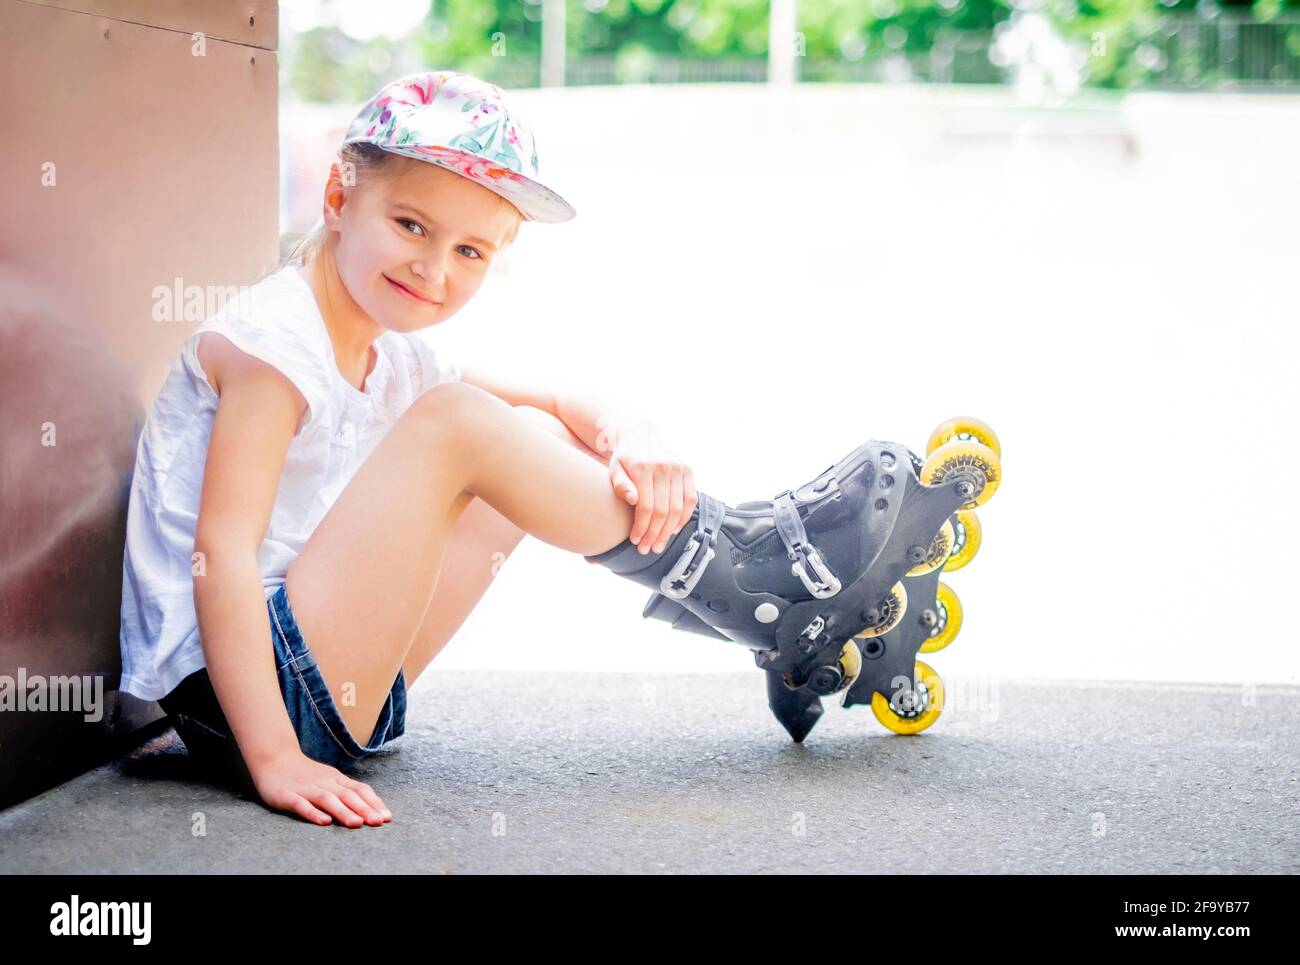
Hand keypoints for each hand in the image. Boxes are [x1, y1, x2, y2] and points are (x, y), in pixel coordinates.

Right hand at [250, 748, 391, 827]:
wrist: (274, 758)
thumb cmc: (305, 773)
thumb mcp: (329, 779)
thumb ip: (346, 792)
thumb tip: (370, 808)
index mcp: (336, 779)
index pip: (360, 790)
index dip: (374, 803)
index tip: (387, 817)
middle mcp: (325, 782)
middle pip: (348, 795)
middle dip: (364, 809)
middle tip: (378, 822)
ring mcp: (306, 788)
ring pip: (328, 800)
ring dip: (343, 812)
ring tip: (356, 824)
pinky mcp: (288, 796)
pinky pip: (302, 805)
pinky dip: (313, 813)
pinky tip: (324, 822)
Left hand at [603, 417, 697, 554]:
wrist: (640, 434)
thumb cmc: (624, 458)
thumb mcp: (614, 468)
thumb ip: (620, 484)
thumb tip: (632, 500)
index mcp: (643, 468)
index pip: (646, 507)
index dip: (642, 527)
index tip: (636, 540)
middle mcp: (663, 468)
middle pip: (663, 511)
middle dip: (654, 534)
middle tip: (647, 548)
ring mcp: (678, 469)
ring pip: (678, 508)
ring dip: (669, 531)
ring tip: (659, 544)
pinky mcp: (687, 470)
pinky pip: (691, 499)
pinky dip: (684, 517)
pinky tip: (674, 529)